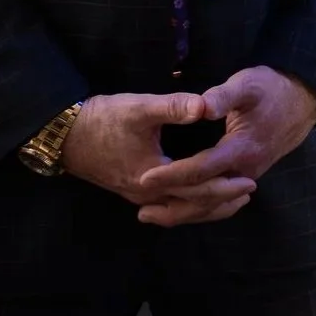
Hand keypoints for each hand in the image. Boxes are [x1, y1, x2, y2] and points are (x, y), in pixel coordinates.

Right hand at [60, 89, 254, 225]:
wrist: (66, 135)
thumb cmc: (103, 120)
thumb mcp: (139, 108)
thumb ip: (174, 107)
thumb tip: (206, 105)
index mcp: (153, 177)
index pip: (197, 189)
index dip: (225, 185)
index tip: (249, 179)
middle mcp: (146, 194)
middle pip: (190, 206)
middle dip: (221, 200)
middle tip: (249, 191)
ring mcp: (137, 196)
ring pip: (178, 210)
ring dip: (206, 206)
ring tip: (231, 199)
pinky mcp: (132, 190)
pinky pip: (167, 206)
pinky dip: (188, 205)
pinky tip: (196, 197)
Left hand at [132, 67, 315, 225]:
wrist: (302, 100)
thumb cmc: (271, 89)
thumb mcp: (246, 84)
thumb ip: (221, 97)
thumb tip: (198, 107)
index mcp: (241, 148)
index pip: (200, 169)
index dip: (172, 175)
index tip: (144, 177)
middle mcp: (244, 170)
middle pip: (205, 198)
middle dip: (173, 206)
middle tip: (140, 211)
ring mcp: (248, 176)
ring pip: (213, 205)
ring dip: (184, 213)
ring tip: (153, 215)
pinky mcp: (247, 176)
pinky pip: (221, 201)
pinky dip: (200, 209)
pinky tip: (183, 208)